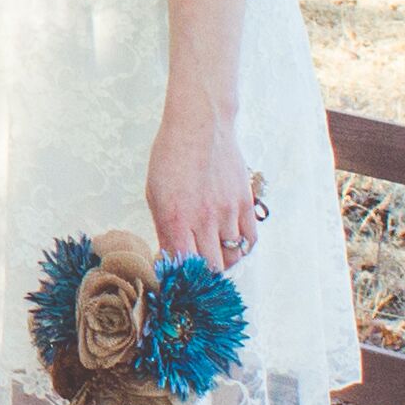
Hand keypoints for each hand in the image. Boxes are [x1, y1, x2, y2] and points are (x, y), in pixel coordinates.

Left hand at [145, 84, 258, 266]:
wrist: (201, 125)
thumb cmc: (171, 157)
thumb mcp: (155, 194)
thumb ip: (164, 229)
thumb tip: (170, 258)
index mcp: (175, 218)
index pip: (182, 266)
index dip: (180, 278)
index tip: (177, 279)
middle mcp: (203, 219)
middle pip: (210, 268)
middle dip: (201, 276)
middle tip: (196, 272)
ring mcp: (227, 212)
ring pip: (231, 257)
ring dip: (221, 262)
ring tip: (212, 255)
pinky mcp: (245, 203)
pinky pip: (250, 240)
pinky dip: (241, 248)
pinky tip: (230, 243)